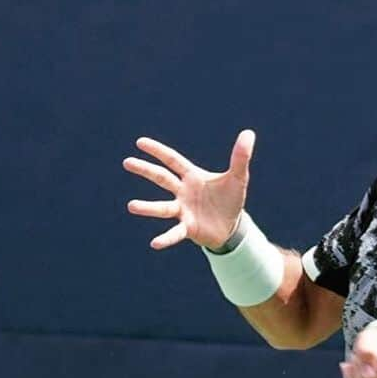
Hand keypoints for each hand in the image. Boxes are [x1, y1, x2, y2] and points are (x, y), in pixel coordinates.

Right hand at [123, 130, 255, 250]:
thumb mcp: (238, 178)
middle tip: (127, 162)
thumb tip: (249, 133)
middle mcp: (183, 192)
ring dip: (148, 208)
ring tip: (131, 206)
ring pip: (163, 208)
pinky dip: (166, 238)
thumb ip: (240, 157)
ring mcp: (183, 210)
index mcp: (192, 176)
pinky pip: (175, 233)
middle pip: (161, 178)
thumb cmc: (230, 199)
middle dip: (145, 170)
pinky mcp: (188, 228)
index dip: (158, 151)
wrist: (232, 226)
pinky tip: (154, 243)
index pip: (173, 160)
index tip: (140, 142)